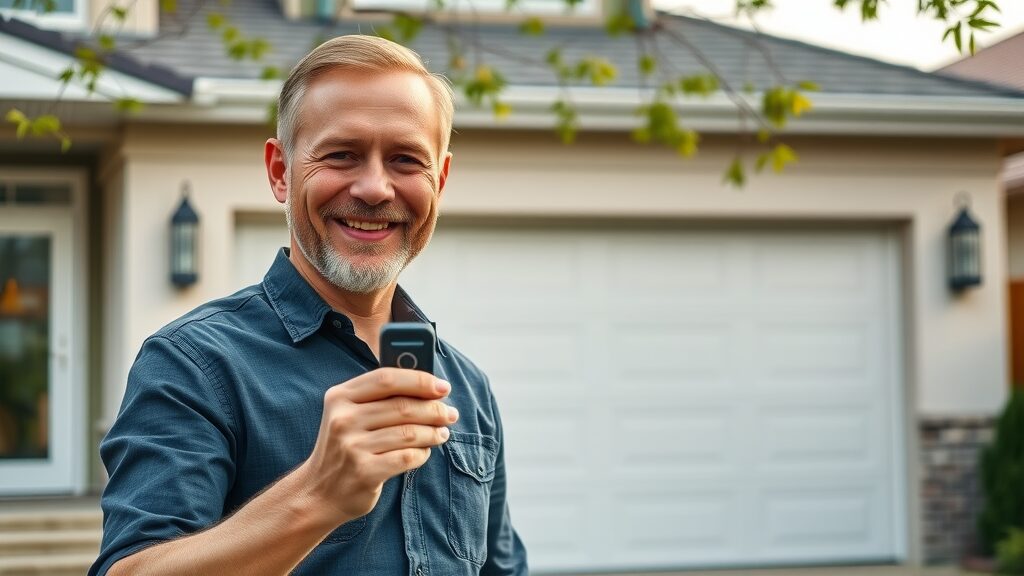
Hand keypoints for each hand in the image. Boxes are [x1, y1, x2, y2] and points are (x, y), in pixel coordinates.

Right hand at [298, 368, 458, 526]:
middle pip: (402, 406)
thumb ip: (380, 398)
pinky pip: (407, 457)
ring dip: (433, 433)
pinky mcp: (364, 472)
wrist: (318, 492)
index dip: (420, 380)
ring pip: (409, 433)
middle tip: (450, 414)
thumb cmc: (345, 447)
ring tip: (442, 433)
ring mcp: (352, 446)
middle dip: (434, 410)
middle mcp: (343, 419)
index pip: (386, 378)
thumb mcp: (349, 415)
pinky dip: (422, 454)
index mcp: (340, 397)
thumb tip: (429, 387)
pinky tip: (424, 452)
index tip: (443, 386)